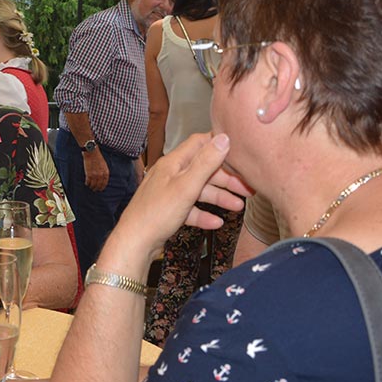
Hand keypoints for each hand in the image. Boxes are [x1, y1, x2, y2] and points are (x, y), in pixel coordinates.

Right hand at [82, 150, 109, 191]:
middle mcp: (101, 175)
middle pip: (99, 185)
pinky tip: (86, 183)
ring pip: (93, 185)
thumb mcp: (104, 165)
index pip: (105, 183)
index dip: (102, 187)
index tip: (100, 189)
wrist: (92, 152)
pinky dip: (87, 183)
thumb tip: (102, 178)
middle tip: (94, 190)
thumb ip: (104, 172)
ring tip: (90, 187)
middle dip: (96, 188)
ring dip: (91, 187)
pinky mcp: (89, 174)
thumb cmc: (97, 157)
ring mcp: (95, 175)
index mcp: (106, 172)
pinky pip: (88, 182)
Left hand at [114, 133, 248, 259]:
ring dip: (219, 197)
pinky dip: (204, 214)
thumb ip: (206, 163)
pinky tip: (216, 223)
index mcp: (173, 163)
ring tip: (238, 207)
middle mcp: (170, 174)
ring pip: (199, 190)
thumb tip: (223, 138)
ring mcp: (169, 192)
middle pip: (203, 169)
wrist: (134, 243)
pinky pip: (190, 208)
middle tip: (247, 188)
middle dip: (226, 178)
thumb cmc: (156, 213)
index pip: (199, 143)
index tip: (240, 151)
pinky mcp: (168, 210)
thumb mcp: (186, 186)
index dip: (219, 144)